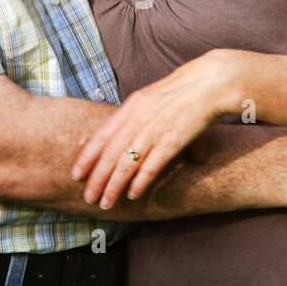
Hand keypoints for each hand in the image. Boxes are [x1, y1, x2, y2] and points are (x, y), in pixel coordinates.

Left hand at [71, 51, 239, 207]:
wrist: (210, 82)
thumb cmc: (183, 91)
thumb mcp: (152, 98)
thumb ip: (139, 119)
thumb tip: (134, 142)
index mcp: (131, 107)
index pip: (101, 135)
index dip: (86, 157)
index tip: (75, 174)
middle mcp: (138, 119)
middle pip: (109, 154)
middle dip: (96, 179)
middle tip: (87, 197)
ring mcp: (154, 130)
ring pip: (126, 164)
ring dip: (113, 186)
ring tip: (105, 203)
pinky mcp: (172, 141)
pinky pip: (151, 167)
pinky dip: (140, 183)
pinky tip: (133, 196)